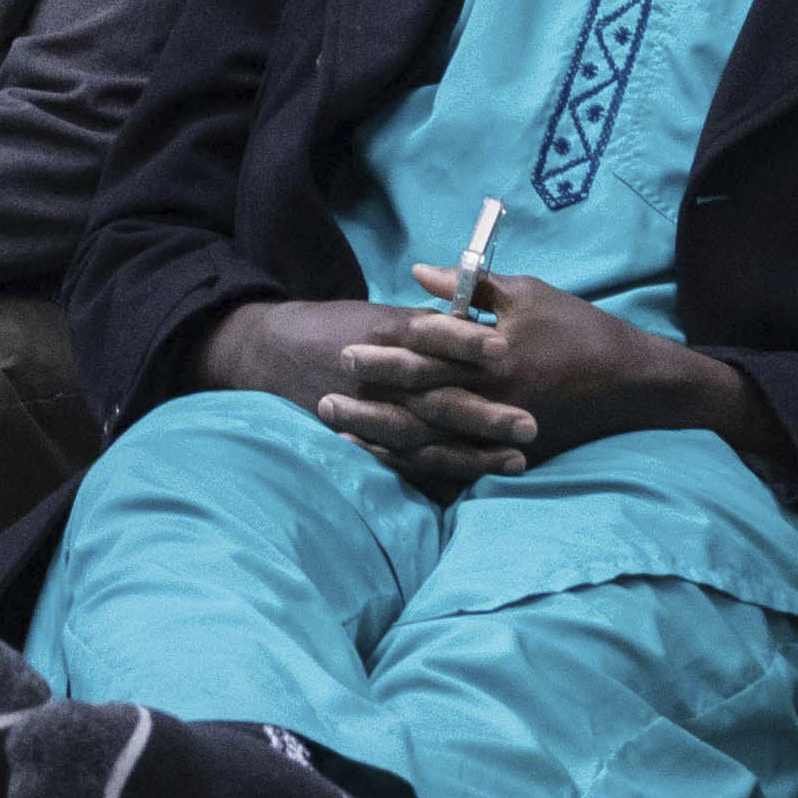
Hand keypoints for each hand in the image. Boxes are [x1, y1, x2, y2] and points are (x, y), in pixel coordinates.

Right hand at [193, 288, 514, 484]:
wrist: (267, 353)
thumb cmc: (333, 328)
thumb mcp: (377, 314)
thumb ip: (426, 325)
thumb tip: (479, 324)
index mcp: (382, 335)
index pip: (429, 337)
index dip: (467, 344)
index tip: (507, 350)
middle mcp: (377, 376)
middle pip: (435, 397)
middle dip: (483, 413)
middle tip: (530, 424)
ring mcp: (367, 412)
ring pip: (425, 438)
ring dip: (472, 452)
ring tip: (516, 461)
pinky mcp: (360, 439)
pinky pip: (402, 462)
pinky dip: (436, 474)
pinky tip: (474, 483)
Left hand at [312, 269, 731, 489]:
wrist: (635, 385)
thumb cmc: (580, 329)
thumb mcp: (529, 294)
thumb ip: (473, 287)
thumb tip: (419, 273)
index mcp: (496, 361)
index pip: (429, 360)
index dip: (386, 358)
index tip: (347, 352)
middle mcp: (495, 403)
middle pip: (420, 408)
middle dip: (371, 406)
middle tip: (325, 400)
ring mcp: (504, 437)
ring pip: (432, 446)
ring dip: (384, 441)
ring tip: (341, 436)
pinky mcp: (512, 458)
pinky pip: (456, 468)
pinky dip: (419, 465)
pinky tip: (390, 461)